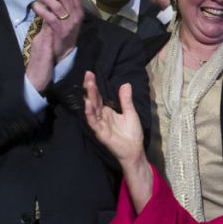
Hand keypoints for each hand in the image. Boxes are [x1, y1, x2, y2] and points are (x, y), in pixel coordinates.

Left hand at [31, 0, 82, 61]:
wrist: (63, 51)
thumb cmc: (63, 31)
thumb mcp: (67, 17)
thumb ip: (63, 4)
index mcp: (79, 12)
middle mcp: (76, 17)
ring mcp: (68, 25)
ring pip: (57, 6)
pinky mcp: (59, 32)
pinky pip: (50, 18)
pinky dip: (42, 10)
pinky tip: (34, 5)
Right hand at [83, 71, 153, 209]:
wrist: (134, 150)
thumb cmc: (132, 133)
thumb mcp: (130, 112)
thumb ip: (126, 99)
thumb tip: (125, 84)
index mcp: (107, 110)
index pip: (98, 96)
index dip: (94, 85)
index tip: (90, 73)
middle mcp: (101, 116)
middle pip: (93, 99)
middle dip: (90, 87)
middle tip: (87, 74)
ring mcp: (99, 124)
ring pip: (91, 109)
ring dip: (89, 97)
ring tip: (88, 85)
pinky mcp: (100, 133)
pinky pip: (93, 122)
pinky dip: (90, 114)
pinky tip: (89, 104)